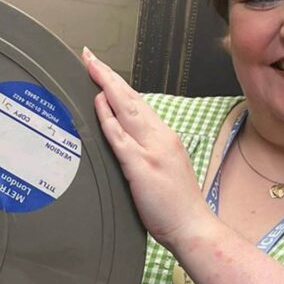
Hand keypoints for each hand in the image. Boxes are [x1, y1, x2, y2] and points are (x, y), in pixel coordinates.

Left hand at [82, 47, 217, 248]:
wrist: (193, 227)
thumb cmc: (177, 205)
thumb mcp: (165, 167)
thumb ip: (148, 149)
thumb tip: (126, 137)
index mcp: (165, 137)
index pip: (139, 103)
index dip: (119, 85)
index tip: (103, 69)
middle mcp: (160, 137)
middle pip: (131, 98)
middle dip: (109, 75)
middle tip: (90, 56)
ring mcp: (151, 150)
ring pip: (126, 110)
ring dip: (107, 86)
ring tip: (91, 67)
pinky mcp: (142, 166)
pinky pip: (120, 137)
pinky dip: (108, 117)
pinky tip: (98, 102)